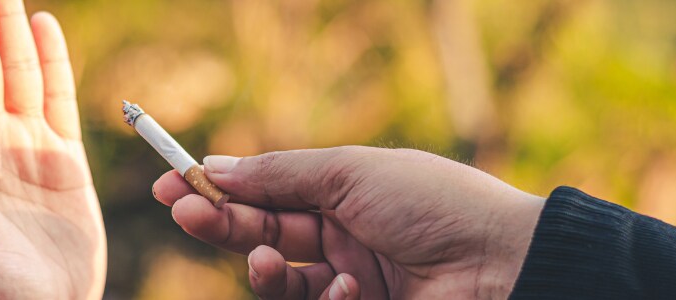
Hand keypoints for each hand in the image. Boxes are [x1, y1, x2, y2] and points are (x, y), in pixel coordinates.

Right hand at [153, 146, 544, 298]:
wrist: (503, 264)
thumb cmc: (433, 203)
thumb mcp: (351, 172)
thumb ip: (281, 174)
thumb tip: (217, 165)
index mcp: (343, 195)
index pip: (266, 193)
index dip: (220, 189)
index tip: (173, 185)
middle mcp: (342, 238)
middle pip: (262, 234)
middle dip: (220, 224)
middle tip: (185, 213)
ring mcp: (351, 282)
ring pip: (278, 282)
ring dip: (261, 269)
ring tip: (267, 259)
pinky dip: (321, 298)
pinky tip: (347, 286)